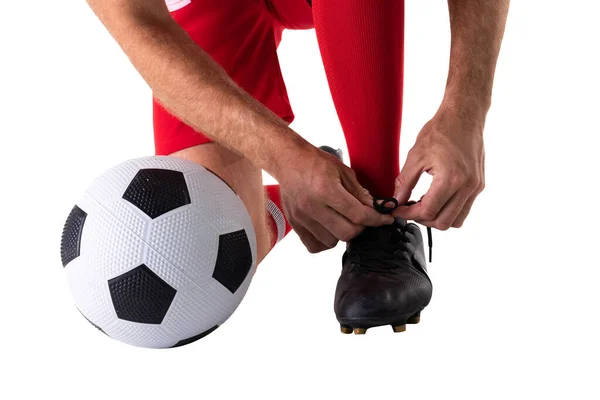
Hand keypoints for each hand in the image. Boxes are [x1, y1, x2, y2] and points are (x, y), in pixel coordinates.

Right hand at [278, 147, 393, 252]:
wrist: (289, 161)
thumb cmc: (315, 162)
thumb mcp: (343, 171)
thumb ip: (360, 193)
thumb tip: (377, 209)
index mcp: (326, 190)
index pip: (358, 215)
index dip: (376, 219)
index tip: (385, 219)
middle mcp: (312, 207)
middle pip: (346, 233)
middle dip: (360, 228)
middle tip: (362, 218)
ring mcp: (302, 218)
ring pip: (331, 242)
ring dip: (342, 234)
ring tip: (342, 220)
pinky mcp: (295, 224)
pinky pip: (314, 246)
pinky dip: (325, 241)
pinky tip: (329, 229)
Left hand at [393, 106, 485, 229]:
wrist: (464, 115)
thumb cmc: (441, 130)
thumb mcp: (415, 155)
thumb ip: (404, 182)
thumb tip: (396, 201)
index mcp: (451, 179)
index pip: (428, 211)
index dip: (408, 214)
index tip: (397, 210)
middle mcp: (467, 186)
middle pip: (443, 222)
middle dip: (422, 219)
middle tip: (408, 209)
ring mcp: (476, 187)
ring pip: (457, 220)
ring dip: (437, 218)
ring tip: (422, 204)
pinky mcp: (479, 185)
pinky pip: (464, 209)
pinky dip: (448, 210)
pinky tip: (434, 198)